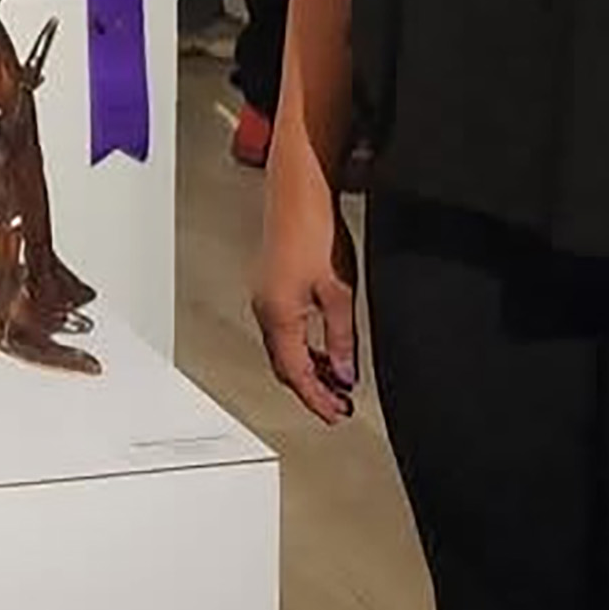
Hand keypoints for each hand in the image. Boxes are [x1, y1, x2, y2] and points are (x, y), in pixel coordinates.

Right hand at [252, 162, 358, 425]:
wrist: (298, 193)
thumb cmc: (316, 233)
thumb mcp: (339, 293)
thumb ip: (341, 338)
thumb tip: (344, 372)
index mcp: (278, 316)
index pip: (296, 373)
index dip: (317, 399)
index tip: (336, 416)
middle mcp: (264, 309)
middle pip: (285, 365)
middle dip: (311, 388)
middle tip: (338, 405)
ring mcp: (265, 296)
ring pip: (283, 347)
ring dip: (307, 367)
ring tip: (335, 380)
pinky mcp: (270, 284)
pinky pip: (283, 329)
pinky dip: (302, 346)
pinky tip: (322, 345)